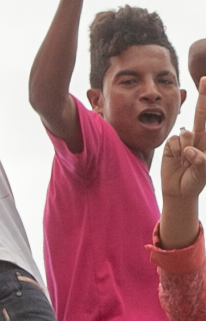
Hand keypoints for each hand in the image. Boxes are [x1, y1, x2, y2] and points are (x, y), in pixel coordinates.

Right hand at [160, 79, 205, 202]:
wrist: (178, 191)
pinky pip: (173, 142)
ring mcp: (184, 140)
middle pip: (200, 113)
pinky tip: (176, 161)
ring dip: (184, 151)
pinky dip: (175, 153)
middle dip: (204, 95)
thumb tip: (189, 149)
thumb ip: (201, 160)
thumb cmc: (195, 181)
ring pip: (185, 135)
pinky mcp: (170, 144)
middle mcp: (198, 137)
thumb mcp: (203, 173)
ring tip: (185, 163)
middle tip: (205, 78)